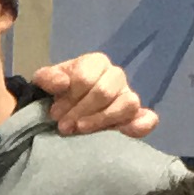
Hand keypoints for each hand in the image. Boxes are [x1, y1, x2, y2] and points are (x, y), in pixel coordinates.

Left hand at [26, 53, 159, 138]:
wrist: (64, 109)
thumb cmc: (57, 93)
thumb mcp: (45, 83)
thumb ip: (47, 79)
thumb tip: (62, 84)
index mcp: (96, 62)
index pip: (85, 78)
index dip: (69, 98)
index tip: (55, 114)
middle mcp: (116, 76)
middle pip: (104, 92)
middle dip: (81, 111)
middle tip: (64, 127)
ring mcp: (128, 96)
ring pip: (127, 104)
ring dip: (102, 120)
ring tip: (82, 130)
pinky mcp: (136, 116)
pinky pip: (148, 118)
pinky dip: (141, 125)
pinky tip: (126, 132)